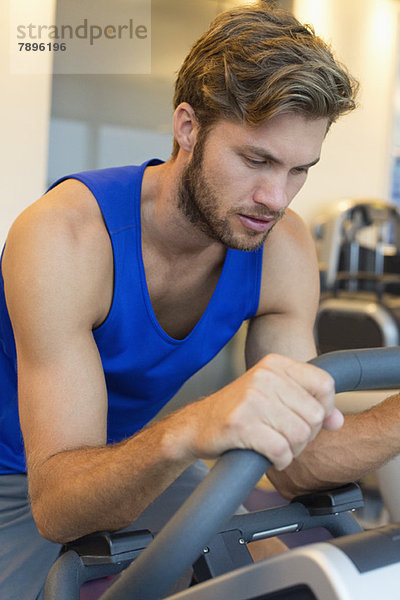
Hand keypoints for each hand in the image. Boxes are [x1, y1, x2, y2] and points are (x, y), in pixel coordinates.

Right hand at [190, 353, 340, 469]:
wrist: (197, 425)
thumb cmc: (240, 411)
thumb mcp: (275, 396)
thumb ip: (308, 403)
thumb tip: (337, 420)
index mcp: (275, 364)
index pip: (324, 384)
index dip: (324, 409)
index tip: (307, 420)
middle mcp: (264, 376)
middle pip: (314, 415)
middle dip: (306, 436)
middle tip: (285, 437)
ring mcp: (252, 399)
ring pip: (300, 435)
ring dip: (292, 450)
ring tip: (275, 445)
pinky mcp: (241, 424)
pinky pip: (281, 450)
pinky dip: (280, 460)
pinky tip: (269, 456)